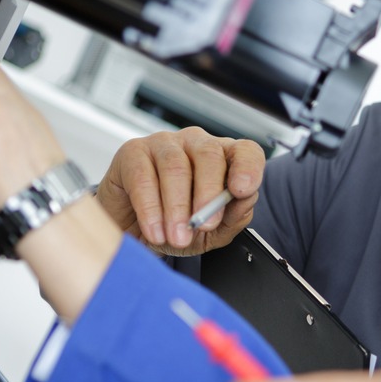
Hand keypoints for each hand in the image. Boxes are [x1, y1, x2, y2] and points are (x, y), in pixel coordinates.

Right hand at [98, 127, 263, 254]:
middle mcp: (196, 144)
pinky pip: (143, 177)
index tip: (242, 190)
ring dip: (177, 207)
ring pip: (175, 167)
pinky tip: (155, 231)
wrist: (134, 233)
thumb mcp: (211, 233)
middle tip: (204, 225)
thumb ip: (232, 218)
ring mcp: (164, 144)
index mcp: (224, 158)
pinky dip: (150, 209)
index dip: (247, 167)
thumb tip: (244, 202)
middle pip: (209, 155)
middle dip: (208, 194)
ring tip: (176, 237)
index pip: (245, 152)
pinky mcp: (133, 152)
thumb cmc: (176, 226)